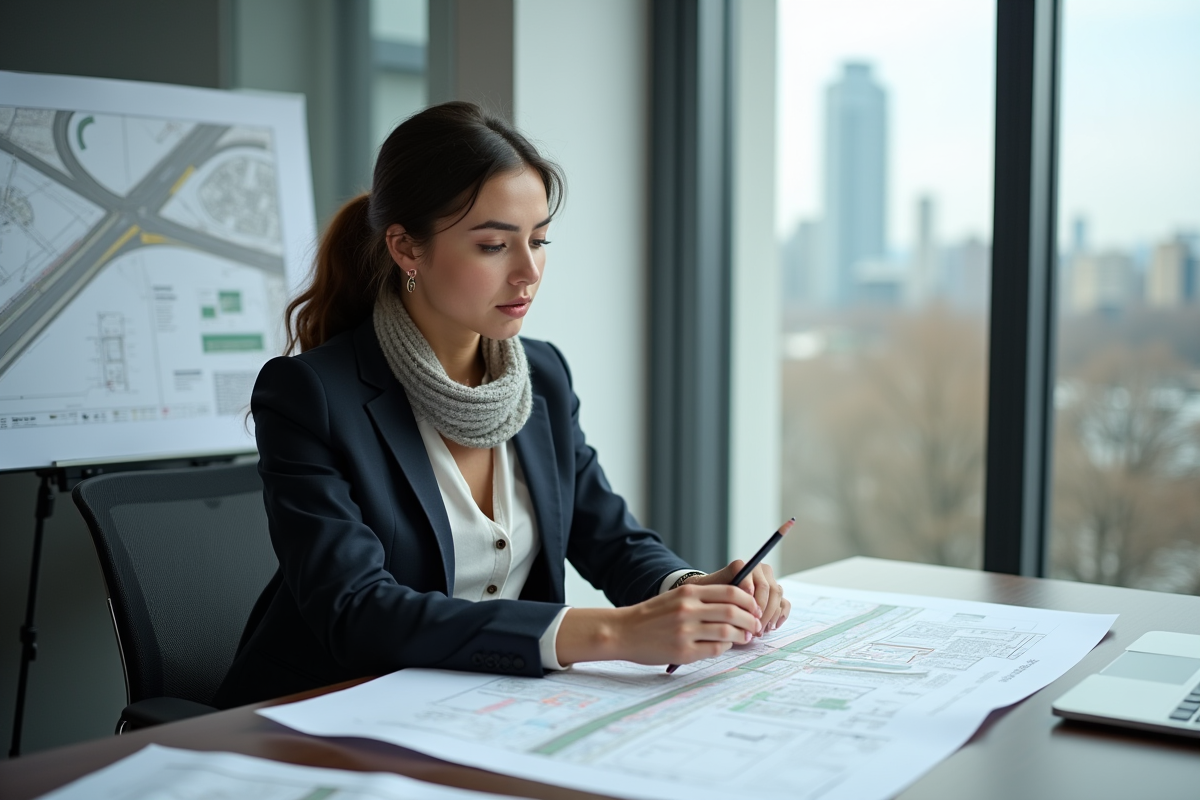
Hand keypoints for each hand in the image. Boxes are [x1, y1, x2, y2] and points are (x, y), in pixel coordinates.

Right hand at [614, 583, 763, 664]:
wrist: (622, 631)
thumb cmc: (652, 616)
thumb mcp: (675, 597)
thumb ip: (702, 598)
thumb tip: (737, 604)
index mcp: (688, 592)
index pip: (730, 592)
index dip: (748, 601)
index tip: (754, 609)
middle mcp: (688, 609)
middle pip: (733, 612)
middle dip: (751, 620)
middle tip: (756, 625)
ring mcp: (685, 631)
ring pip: (727, 632)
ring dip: (742, 635)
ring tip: (746, 638)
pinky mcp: (683, 651)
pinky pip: (715, 649)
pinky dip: (725, 647)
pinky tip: (726, 646)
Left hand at [683, 561, 789, 634]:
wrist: (712, 596)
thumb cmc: (710, 595)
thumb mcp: (710, 593)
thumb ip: (725, 594)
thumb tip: (746, 598)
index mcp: (742, 566)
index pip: (755, 581)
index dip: (753, 600)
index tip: (748, 615)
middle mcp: (758, 569)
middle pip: (768, 589)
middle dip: (763, 612)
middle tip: (754, 629)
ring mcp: (769, 580)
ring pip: (777, 596)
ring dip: (770, 616)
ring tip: (759, 631)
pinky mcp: (775, 593)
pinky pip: (784, 603)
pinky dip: (780, 616)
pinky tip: (771, 627)